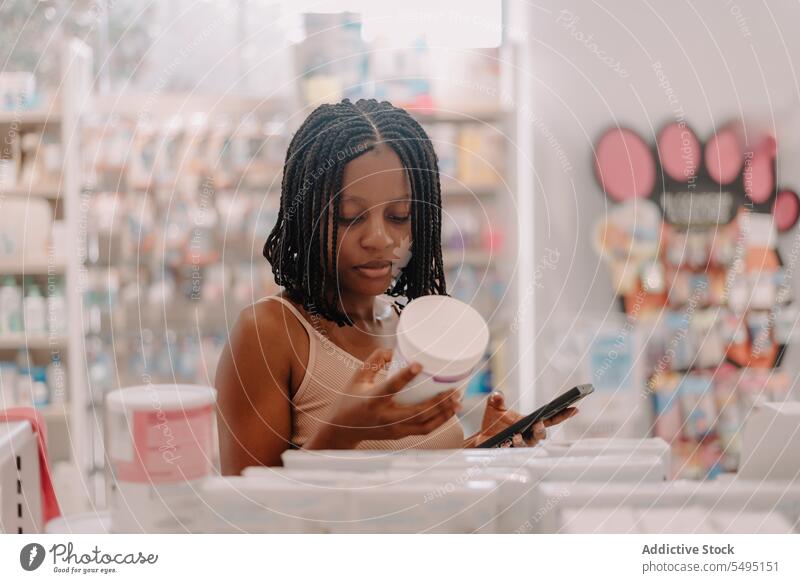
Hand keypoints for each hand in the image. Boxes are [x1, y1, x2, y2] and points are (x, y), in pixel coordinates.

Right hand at [309, 348, 461, 448]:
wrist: (342, 430)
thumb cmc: (350, 399)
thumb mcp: (357, 377)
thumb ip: (374, 360)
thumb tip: (394, 350)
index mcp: (372, 399)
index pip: (391, 387)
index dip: (405, 375)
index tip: (419, 365)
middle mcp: (385, 416)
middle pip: (417, 412)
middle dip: (439, 402)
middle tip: (454, 390)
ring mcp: (393, 428)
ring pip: (424, 424)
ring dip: (443, 414)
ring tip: (458, 401)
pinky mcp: (398, 435)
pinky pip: (422, 430)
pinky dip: (438, 421)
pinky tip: (449, 412)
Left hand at [467, 391, 577, 447]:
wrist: (481, 438)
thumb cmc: (492, 422)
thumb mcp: (494, 407)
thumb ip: (497, 399)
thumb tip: (497, 394)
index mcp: (531, 422)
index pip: (551, 419)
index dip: (563, 414)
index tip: (575, 408)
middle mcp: (529, 435)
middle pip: (542, 434)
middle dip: (541, 430)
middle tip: (538, 424)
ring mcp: (522, 445)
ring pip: (529, 445)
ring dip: (524, 440)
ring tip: (517, 435)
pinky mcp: (512, 452)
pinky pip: (515, 451)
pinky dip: (513, 446)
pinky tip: (508, 442)